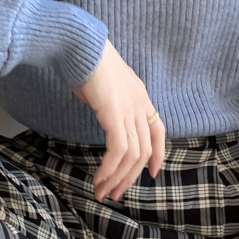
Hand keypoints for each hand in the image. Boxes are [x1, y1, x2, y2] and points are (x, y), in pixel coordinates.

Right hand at [73, 39, 165, 200]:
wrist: (80, 45)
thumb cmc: (86, 60)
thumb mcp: (104, 85)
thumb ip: (107, 101)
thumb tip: (98, 109)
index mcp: (141, 96)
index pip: (158, 132)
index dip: (158, 155)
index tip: (152, 174)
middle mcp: (140, 104)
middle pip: (144, 151)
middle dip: (130, 177)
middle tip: (115, 194)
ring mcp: (129, 109)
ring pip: (132, 155)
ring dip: (117, 178)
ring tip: (103, 191)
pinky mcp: (114, 114)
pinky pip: (118, 150)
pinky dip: (109, 168)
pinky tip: (99, 178)